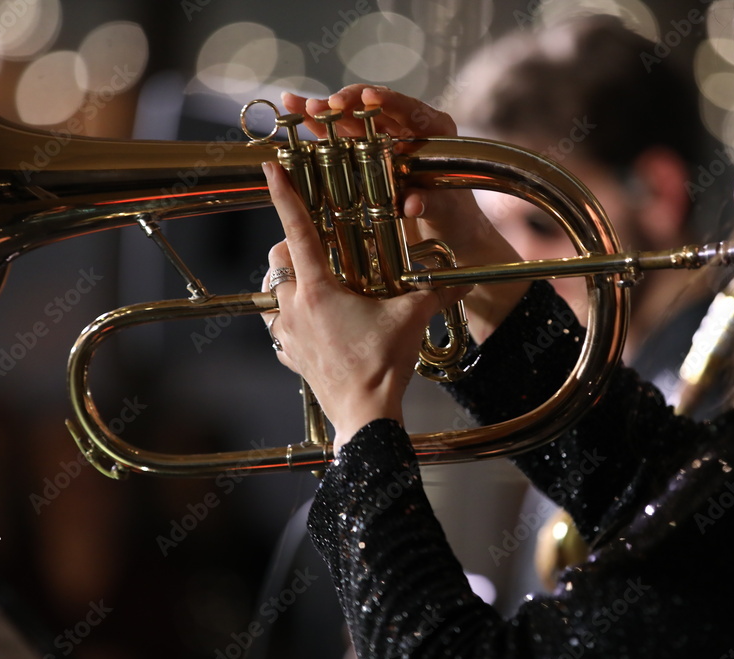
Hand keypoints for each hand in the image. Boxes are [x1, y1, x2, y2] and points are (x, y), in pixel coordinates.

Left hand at [261, 160, 467, 452]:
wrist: (365, 414)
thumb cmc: (383, 365)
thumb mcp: (412, 319)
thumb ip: (434, 293)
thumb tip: (463, 279)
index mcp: (319, 289)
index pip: (297, 230)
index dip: (283, 195)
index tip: (270, 167)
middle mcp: (295, 308)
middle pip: (277, 260)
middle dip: (290, 245)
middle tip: (317, 246)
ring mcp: (289, 335)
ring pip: (271, 294)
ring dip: (286, 283)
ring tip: (311, 283)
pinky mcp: (292, 357)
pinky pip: (278, 330)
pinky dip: (288, 320)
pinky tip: (311, 325)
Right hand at [281, 85, 529, 341]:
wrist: (448, 232)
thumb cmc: (453, 218)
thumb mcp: (445, 211)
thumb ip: (429, 203)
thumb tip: (412, 204)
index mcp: (433, 131)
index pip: (408, 108)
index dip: (387, 100)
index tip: (369, 98)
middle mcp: (407, 127)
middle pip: (372, 107)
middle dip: (346, 104)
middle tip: (324, 106)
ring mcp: (383, 137)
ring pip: (351, 118)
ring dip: (323, 112)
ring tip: (297, 104)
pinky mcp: (366, 151)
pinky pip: (341, 135)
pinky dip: (319, 126)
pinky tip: (295, 111)